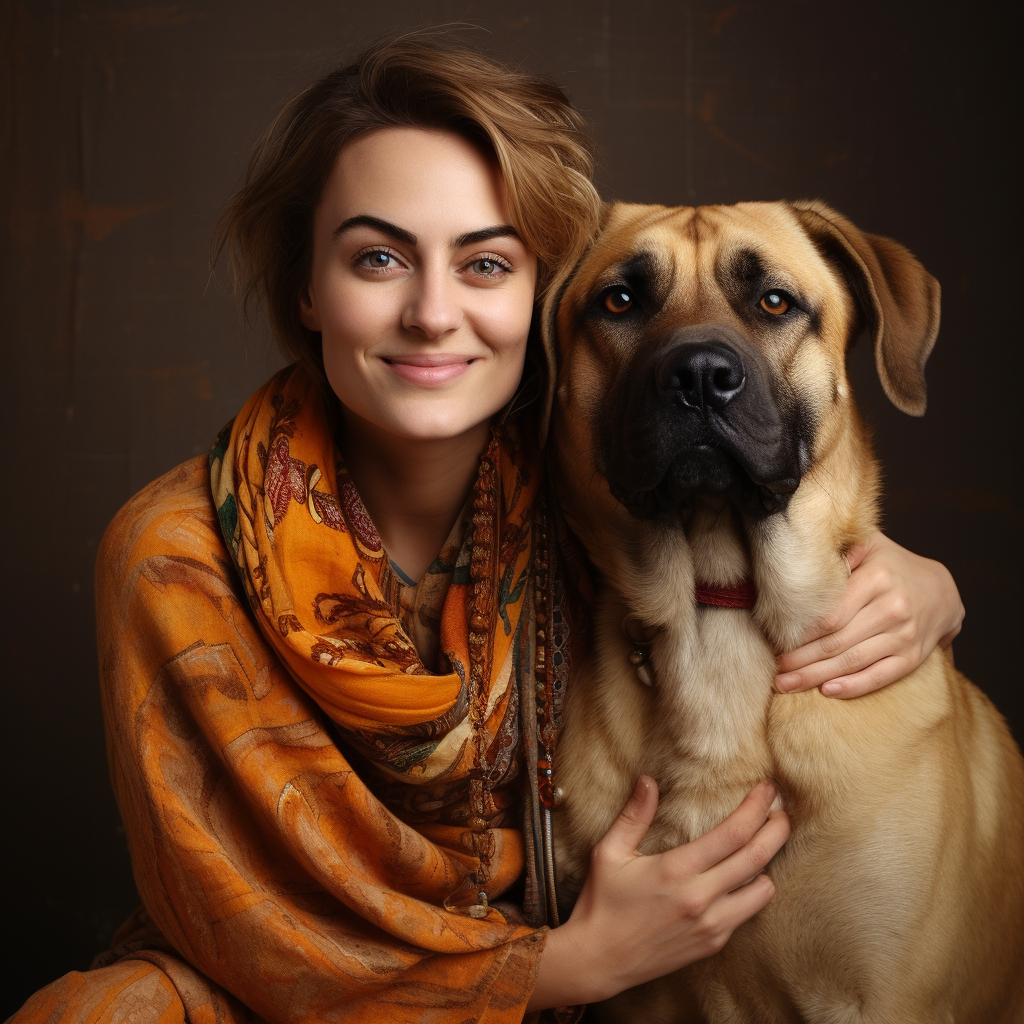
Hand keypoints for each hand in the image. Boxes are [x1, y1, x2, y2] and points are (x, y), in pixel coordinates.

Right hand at [526, 778, 788, 1009]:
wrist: (599, 960)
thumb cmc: (601, 902)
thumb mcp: (609, 853)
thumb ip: (634, 816)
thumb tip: (649, 781)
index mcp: (676, 870)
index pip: (731, 834)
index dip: (755, 809)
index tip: (767, 790)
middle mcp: (700, 898)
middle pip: (756, 858)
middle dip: (776, 830)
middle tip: (783, 812)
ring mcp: (710, 925)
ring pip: (762, 891)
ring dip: (768, 865)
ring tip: (765, 845)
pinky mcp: (712, 944)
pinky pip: (746, 913)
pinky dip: (751, 891)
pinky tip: (743, 878)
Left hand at [774, 530, 963, 698]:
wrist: (943, 591)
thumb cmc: (893, 566)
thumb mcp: (870, 545)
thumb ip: (841, 547)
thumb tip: (807, 551)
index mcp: (877, 579)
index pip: (829, 614)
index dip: (799, 632)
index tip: (774, 642)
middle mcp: (892, 608)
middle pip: (835, 641)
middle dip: (799, 659)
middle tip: (774, 670)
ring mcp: (904, 636)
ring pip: (852, 662)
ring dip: (815, 677)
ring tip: (785, 684)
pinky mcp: (913, 658)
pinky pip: (879, 677)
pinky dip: (852, 687)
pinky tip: (826, 691)